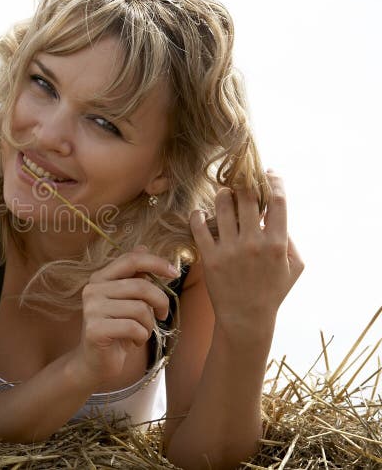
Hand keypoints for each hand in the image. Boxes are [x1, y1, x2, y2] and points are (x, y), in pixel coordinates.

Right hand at [73, 247, 177, 387]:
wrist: (95, 362)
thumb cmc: (116, 329)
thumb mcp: (127, 300)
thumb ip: (134, 275)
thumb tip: (143, 246)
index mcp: (100, 278)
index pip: (131, 260)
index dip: (156, 262)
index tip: (175, 273)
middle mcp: (92, 290)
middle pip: (140, 286)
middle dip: (160, 301)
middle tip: (162, 314)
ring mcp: (91, 310)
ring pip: (139, 309)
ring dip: (149, 324)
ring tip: (142, 331)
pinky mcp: (95, 330)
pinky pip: (133, 327)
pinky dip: (142, 336)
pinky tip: (134, 341)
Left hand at [189, 170, 304, 330]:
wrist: (246, 318)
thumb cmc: (272, 292)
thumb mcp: (295, 268)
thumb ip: (291, 240)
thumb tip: (276, 217)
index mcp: (277, 243)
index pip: (278, 201)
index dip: (274, 181)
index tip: (268, 174)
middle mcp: (253, 243)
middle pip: (247, 198)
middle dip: (244, 185)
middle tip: (240, 182)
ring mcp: (230, 250)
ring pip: (223, 207)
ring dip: (223, 195)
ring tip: (223, 195)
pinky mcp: (209, 257)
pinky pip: (199, 227)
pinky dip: (198, 215)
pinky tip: (200, 213)